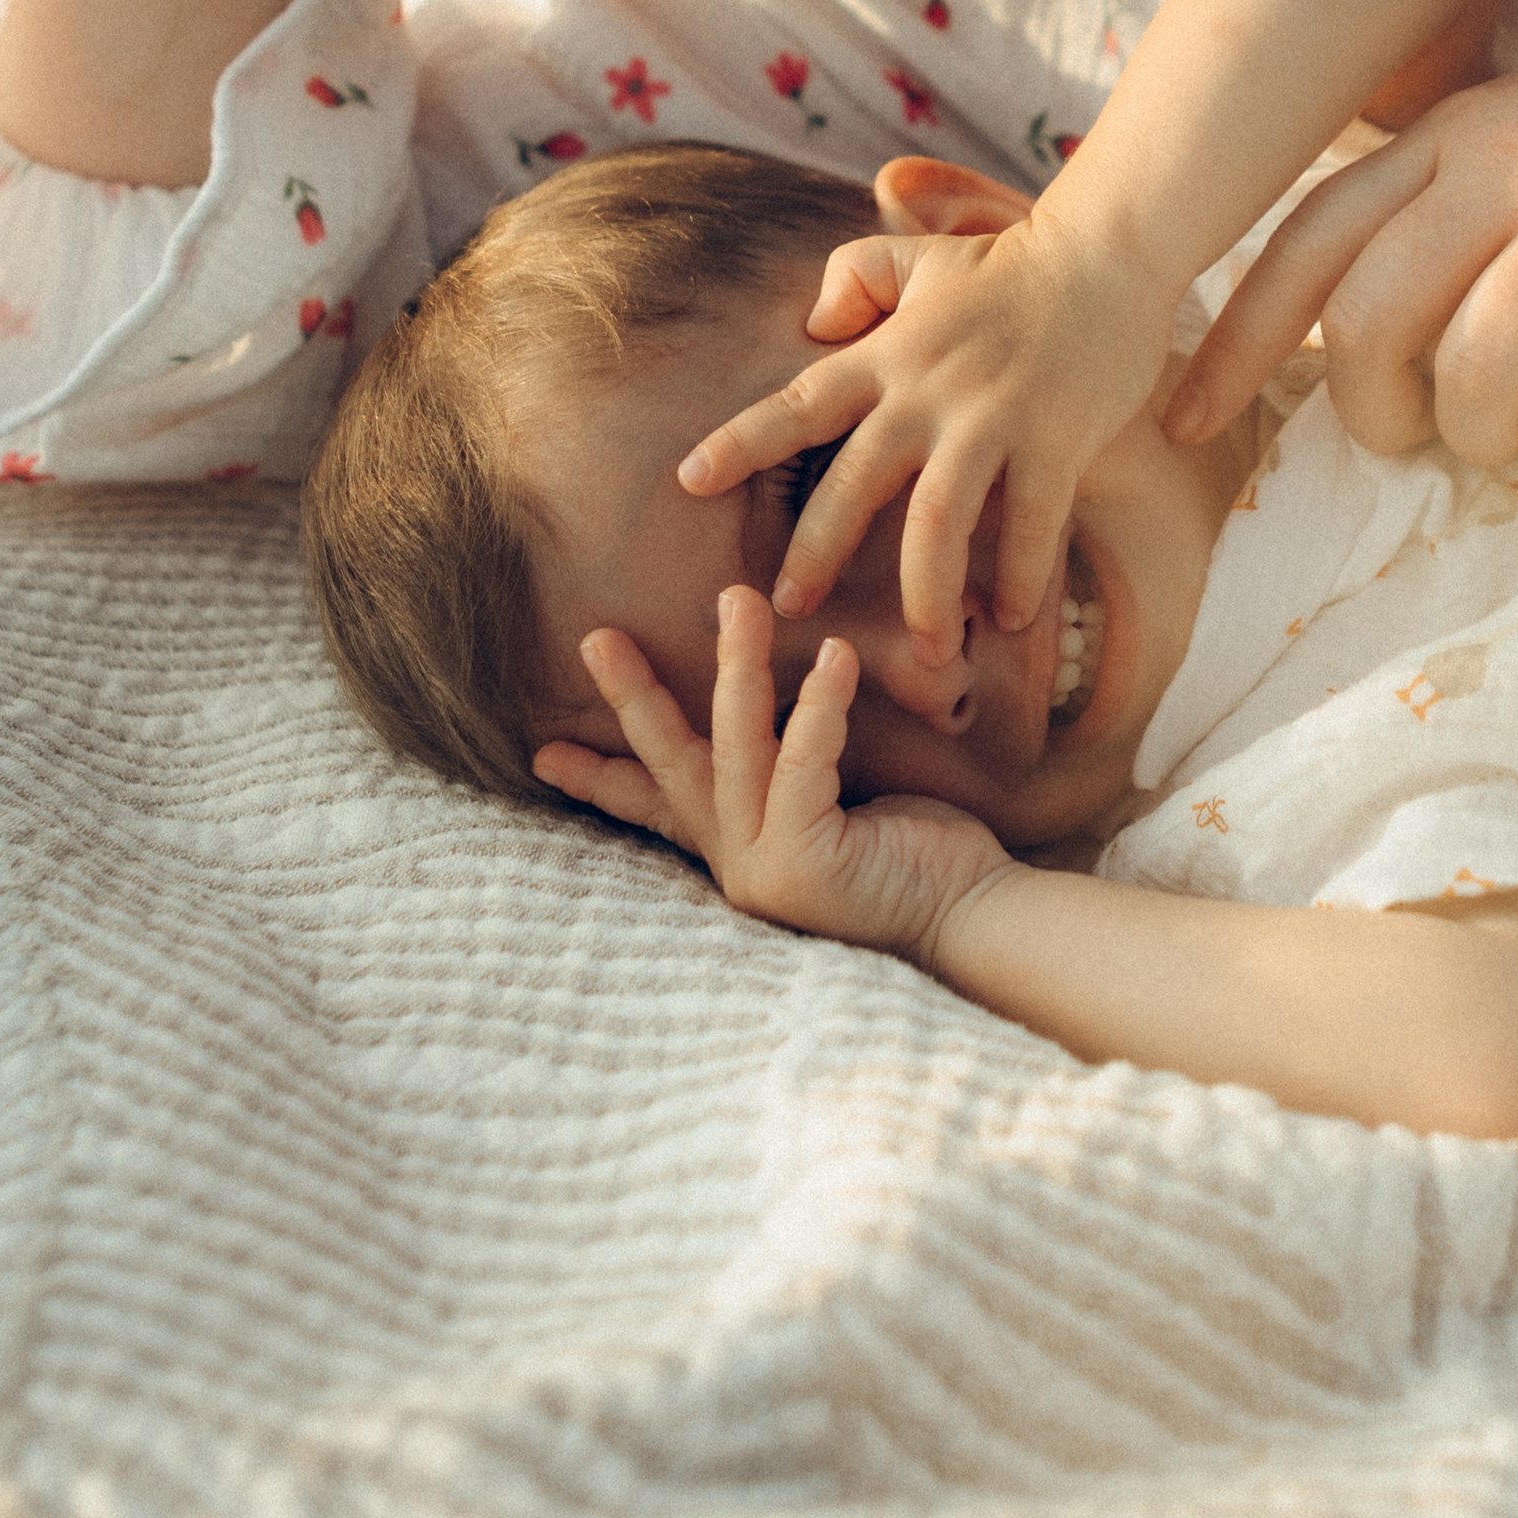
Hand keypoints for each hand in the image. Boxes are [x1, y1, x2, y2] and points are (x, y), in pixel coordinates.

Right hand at [533, 591, 1010, 957]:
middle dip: (633, 700)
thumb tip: (782, 701)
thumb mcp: (838, 803)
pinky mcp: (806, 859)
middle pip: (674, 765)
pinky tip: (834, 655)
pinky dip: (818, 705)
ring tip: (736, 598)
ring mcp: (766, 866)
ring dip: (736, 667)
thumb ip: (798, 765)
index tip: (542, 756)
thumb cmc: (921, 857)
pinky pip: (805, 761)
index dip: (600, 780)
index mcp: (740, 848)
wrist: (976, 919)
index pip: (658, 808)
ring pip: (738, 747)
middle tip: (594, 638)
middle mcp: (739, 861)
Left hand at [678, 209, 1174, 660]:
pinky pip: (1030, 526)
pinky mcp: (1056, 441)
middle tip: (786, 608)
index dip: (741, 442)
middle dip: (816, 551)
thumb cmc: (1011, 265)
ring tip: (925, 650)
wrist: (1106, 254)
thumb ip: (857, 277)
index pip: (801, 402)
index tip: (688, 481)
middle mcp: (929, 392)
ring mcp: (992, 418)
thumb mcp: (921, 257)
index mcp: (891, 355)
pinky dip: (1019, 578)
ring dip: (925, 594)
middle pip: (856, 483)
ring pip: (938, 521)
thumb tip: (813, 322)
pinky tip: (1008, 617)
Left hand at [1167, 0, 1517, 474]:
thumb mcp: (1517, 133)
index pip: (1308, 240)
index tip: (1186, 420)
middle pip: (1370, 320)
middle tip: (1411, 436)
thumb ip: (1428, 207)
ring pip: (1482, 373)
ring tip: (1511, 437)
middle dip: (1368, 413)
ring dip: (1479, 440)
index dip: (1233, 343)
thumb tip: (1319, 334)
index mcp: (1457, 132)